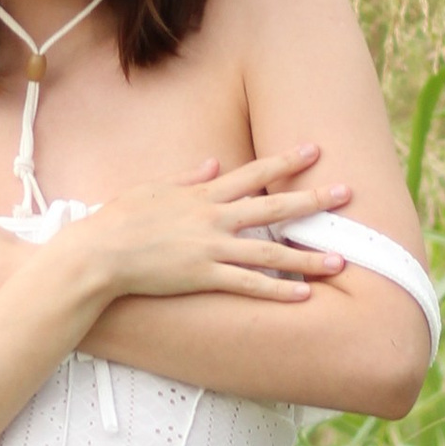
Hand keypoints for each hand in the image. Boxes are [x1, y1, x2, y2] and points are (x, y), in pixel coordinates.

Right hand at [69, 146, 352, 306]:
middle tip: (347, 193)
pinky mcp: (203, 276)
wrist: (98, 254)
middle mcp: (213, 218)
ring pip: (270, 252)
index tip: (314, 150)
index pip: (253, 173)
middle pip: (273, 207)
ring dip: (307, 256)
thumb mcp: (152, 188)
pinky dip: (277, 290)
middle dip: (313, 200)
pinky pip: (248, 285)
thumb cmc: (118, 220)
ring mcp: (210, 248)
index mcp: (202, 194)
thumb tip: (214, 162)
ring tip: (341, 260)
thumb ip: (188, 176)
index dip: (286, 161)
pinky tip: (304, 295)